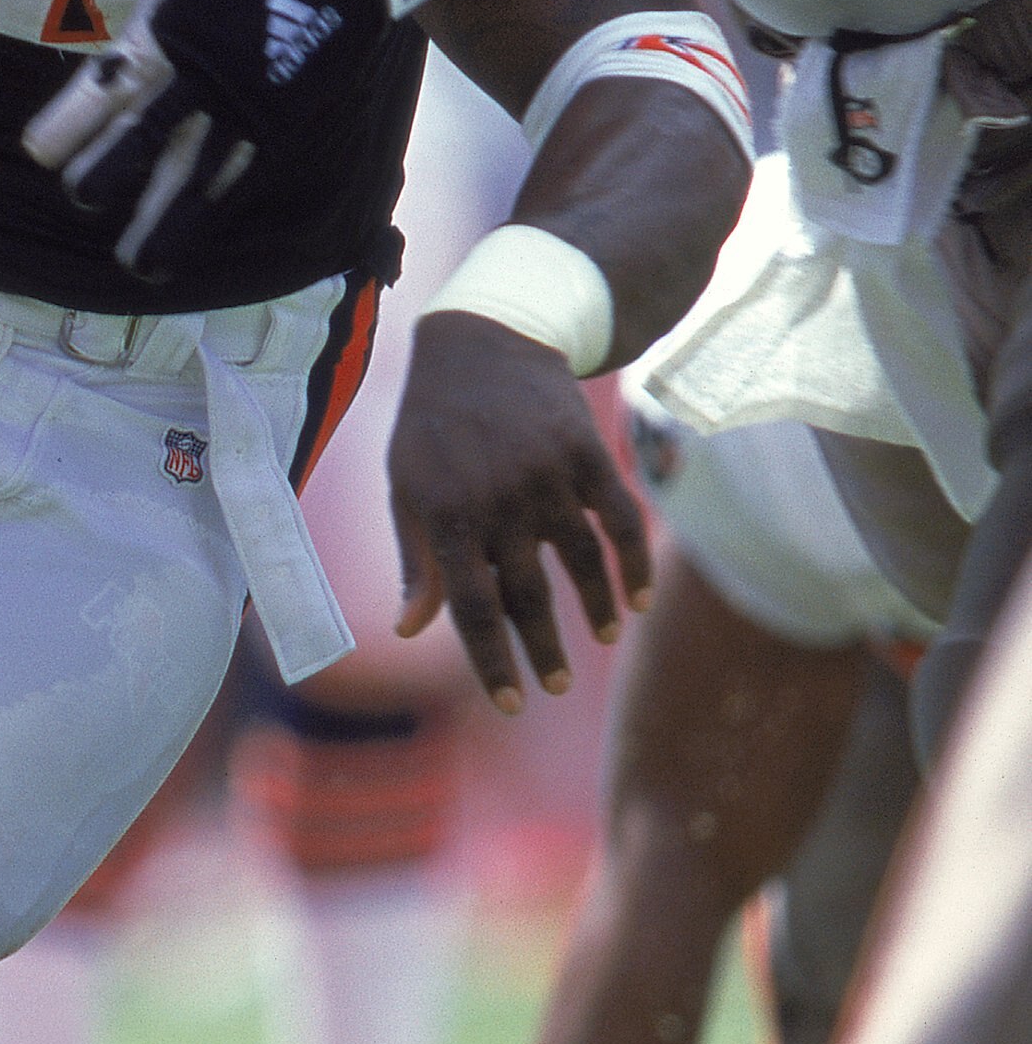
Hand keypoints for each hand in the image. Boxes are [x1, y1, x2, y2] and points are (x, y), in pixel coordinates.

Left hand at [22, 0, 376, 276]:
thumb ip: (143, 38)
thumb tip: (110, 76)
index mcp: (164, 37)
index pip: (106, 87)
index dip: (71, 121)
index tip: (40, 151)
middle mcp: (195, 79)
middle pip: (144, 134)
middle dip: (109, 170)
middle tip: (83, 197)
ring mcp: (237, 108)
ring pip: (192, 174)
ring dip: (163, 222)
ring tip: (140, 263)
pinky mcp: (272, 128)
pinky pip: (236, 176)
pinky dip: (210, 207)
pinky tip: (191, 235)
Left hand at [389, 311, 650, 710]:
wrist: (482, 339)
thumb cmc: (433, 426)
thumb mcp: (405, 487)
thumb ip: (415, 561)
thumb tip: (409, 630)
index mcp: (446, 517)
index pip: (471, 609)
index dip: (493, 661)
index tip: (511, 704)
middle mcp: (499, 503)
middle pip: (528, 596)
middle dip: (544, 650)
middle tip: (556, 687)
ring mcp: (546, 478)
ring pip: (581, 563)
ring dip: (597, 609)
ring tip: (604, 639)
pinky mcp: (586, 455)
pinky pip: (619, 520)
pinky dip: (633, 562)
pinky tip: (639, 597)